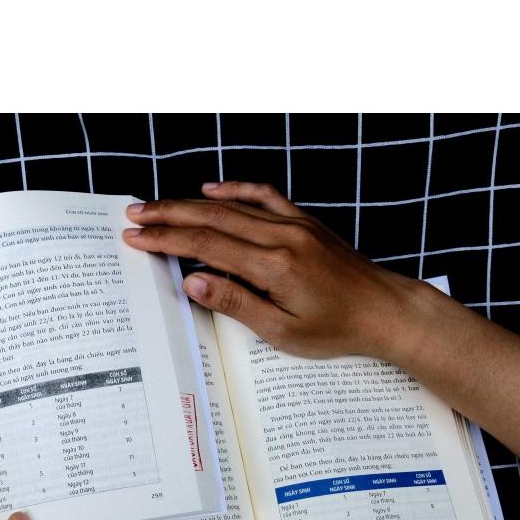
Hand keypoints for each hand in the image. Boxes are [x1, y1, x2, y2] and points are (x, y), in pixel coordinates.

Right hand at [122, 180, 424, 359]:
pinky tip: (212, 189)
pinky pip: (264, 196)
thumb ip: (236, 302)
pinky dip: (236, 190)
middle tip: (134, 214)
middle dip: (168, 215)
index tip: (136, 236)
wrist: (385, 310)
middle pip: (212, 218)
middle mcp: (281, 237)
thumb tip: (193, 282)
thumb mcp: (283, 331)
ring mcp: (295, 225)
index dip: (167, 240)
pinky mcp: (305, 222)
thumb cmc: (337, 329)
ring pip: (233, 206)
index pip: (206, 246)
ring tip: (158, 205)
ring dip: (191, 203)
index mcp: (273, 266)